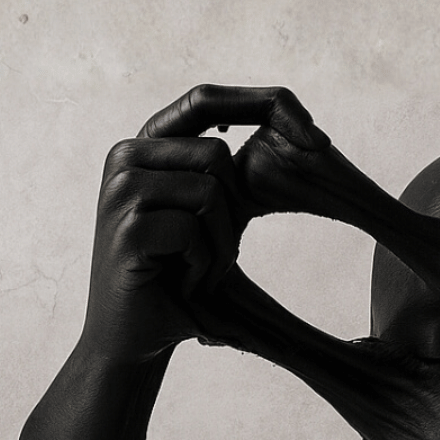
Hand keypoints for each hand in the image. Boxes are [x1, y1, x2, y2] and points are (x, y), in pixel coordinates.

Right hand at [79, 84, 327, 361]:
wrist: (132, 340)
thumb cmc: (178, 280)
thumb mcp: (208, 220)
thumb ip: (232, 177)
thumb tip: (313, 139)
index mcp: (146, 147)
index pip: (205, 98)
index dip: (262, 105)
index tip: (318, 141)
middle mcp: (125, 157)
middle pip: (217, 153)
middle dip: (232, 213)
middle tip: (209, 257)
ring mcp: (120, 190)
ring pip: (211, 193)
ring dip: (220, 246)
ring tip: (194, 273)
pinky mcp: (127, 227)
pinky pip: (195, 232)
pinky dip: (203, 267)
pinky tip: (181, 286)